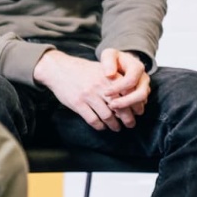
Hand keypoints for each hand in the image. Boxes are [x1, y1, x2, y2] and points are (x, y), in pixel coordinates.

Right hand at [33, 48, 148, 129]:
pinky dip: (100, 126)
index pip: (128, 94)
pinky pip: (93, 120)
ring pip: (107, 116)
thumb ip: (115, 78)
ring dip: (114, 125)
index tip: (138, 112)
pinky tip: (102, 127)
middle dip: (127, 118)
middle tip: (131, 124)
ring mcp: (88, 95)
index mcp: (108, 76)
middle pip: (120, 107)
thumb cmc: (81, 69)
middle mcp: (100, 86)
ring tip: (117, 127)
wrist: (58, 69)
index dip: (135, 105)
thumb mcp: (100, 69)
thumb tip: (131, 93)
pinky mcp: (78, 104)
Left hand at [98, 47, 151, 120]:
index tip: (105, 92)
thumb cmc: (114, 60)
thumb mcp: (109, 55)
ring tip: (113, 111)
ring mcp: (145, 88)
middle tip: (111, 106)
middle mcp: (144, 78)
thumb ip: (108, 61)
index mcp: (137, 67)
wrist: (122, 63)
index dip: (119, 88)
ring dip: (128, 109)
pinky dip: (129, 111)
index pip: (131, 80)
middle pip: (141, 94)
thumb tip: (109, 74)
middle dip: (126, 102)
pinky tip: (117, 113)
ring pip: (142, 103)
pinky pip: (139, 107)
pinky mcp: (142, 97)